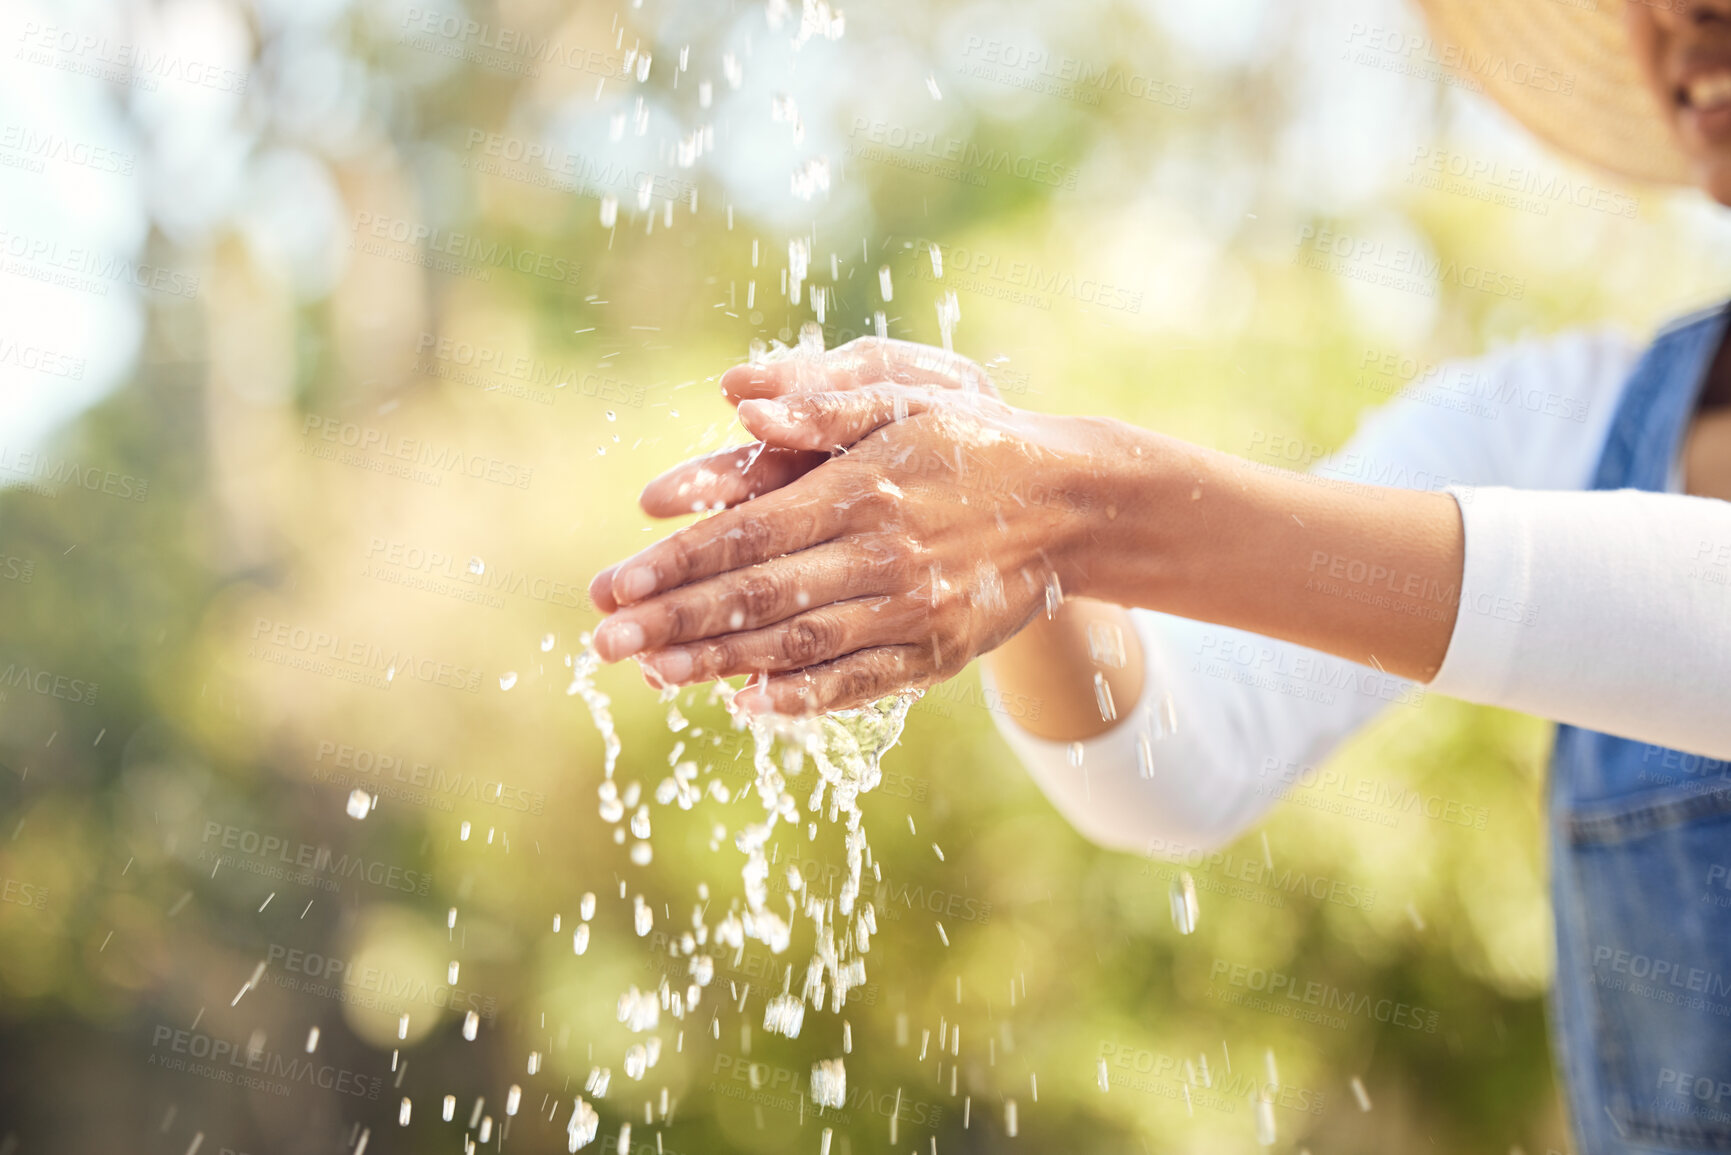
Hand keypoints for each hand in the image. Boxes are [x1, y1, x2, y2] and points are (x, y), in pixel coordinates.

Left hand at [588, 365, 1118, 714]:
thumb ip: (821, 404)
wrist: (1071, 504)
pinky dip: (798, 699)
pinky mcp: (935, 655)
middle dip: (672, 623)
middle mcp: (885, 557)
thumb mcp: (905, 399)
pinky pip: (857, 685)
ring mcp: (912, 614)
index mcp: (865, 489)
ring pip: (798, 647)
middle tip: (600, 644)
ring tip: (650, 674)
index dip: (676, 564)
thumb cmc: (969, 442)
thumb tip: (736, 399)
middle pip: (759, 598)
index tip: (612, 586)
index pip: (749, 534)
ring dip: (718, 665)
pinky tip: (742, 701)